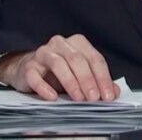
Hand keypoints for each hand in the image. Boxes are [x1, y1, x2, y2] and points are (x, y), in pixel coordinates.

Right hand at [0, 34, 118, 101]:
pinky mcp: (28, 67)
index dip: (103, 78)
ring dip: (71, 82)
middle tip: (94, 98)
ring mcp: (43, 53)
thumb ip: (97, 82)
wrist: (27, 70)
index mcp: (77, 43)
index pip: (94, 58)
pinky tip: (53, 98)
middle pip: (78, 60)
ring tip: (78, 98)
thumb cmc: (58, 73)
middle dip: (88, 80)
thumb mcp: (80, 75)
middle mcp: (60, 44)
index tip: (108, 95)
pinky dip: (45, 88)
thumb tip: (113, 92)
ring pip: (59, 64)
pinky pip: (36, 76)